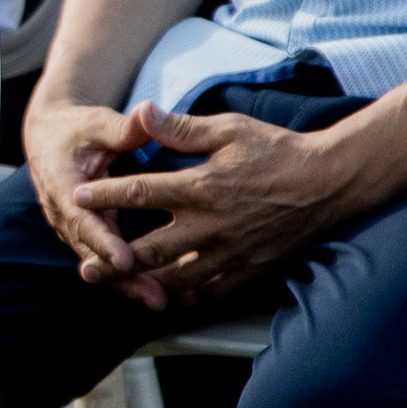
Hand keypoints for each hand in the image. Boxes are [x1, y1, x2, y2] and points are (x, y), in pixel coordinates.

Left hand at [65, 99, 347, 308]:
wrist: (329, 183)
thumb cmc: (278, 151)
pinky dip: (188, 295)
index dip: (105, 196)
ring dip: (144, 285)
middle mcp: (210, 226)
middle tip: (84, 267)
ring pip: (176, 280)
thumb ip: (182, 128)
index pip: (140, 193)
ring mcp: (229, 253)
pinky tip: (173, 295)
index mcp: (201, 187)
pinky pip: (211, 291)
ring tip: (120, 287)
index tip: (78, 197)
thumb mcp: (229, 130)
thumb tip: (142, 112)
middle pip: (148, 251)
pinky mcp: (248, 270)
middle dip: (112, 261)